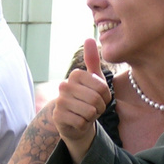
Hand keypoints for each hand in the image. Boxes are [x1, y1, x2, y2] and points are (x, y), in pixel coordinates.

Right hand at [53, 38, 109, 161]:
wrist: (75, 121)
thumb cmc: (88, 98)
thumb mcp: (94, 80)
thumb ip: (93, 61)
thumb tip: (89, 38)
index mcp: (75, 75)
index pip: (102, 87)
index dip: (106, 96)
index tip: (100, 97)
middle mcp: (64, 85)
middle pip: (95, 99)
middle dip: (99, 108)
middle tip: (93, 108)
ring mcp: (60, 101)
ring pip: (89, 111)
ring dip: (92, 116)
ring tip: (86, 114)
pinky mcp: (58, 116)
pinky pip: (82, 122)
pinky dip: (84, 124)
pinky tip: (79, 121)